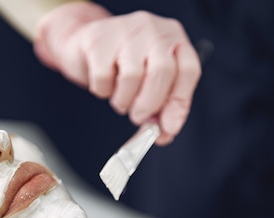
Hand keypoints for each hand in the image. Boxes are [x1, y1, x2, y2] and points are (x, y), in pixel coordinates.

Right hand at [34, 2, 200, 144]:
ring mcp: (125, 31)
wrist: (85, 45)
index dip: (179, 103)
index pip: (188, 70)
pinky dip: (103, 91)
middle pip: (162, 71)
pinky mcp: (98, 40)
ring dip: (124, 100)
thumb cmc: (123, 65)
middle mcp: (153, 30)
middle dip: (150, 104)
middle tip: (139, 117)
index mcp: (173, 38)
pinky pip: (103, 77)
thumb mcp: (150, 82)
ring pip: (132, 76)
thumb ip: (163, 106)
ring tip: (120, 98)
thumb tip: (165, 132)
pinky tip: (105, 84)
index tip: (168, 127)